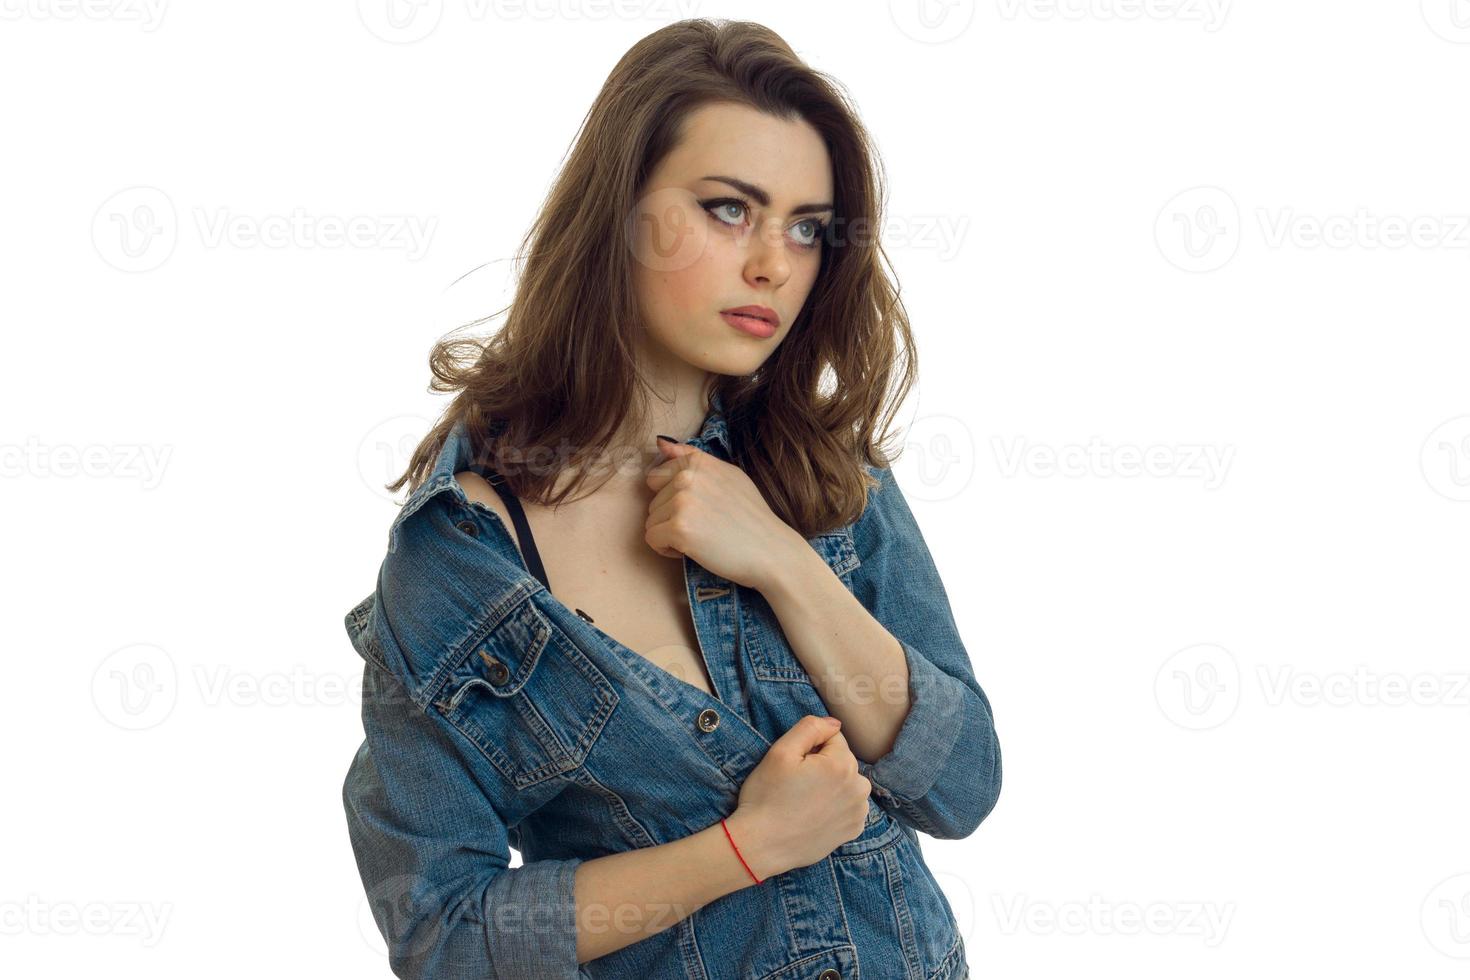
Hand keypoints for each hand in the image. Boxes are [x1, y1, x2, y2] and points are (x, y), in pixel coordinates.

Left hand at [644, 438, 802, 589]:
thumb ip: (692, 458)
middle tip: (703, 525)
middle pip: (652, 501)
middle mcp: (688, 476)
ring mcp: (682, 501)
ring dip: (669, 534)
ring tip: (701, 537)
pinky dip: (667, 549)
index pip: (656, 477)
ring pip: (650, 521)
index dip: (671, 497)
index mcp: (698, 461)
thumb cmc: (750, 517)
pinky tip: (692, 549)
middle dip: (670, 517)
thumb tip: (660, 442)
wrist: (770, 550)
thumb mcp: (727, 475)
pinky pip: (652, 539)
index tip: (697, 507)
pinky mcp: (679, 528)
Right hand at [728, 715, 871, 878]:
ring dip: (832, 785)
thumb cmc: (766, 796)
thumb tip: (834, 723)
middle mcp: (859, 788)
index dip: (810, 748)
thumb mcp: (780, 752)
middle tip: (796, 784)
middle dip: (823, 765)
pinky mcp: (853, 830)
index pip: (833, 738)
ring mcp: (858, 812)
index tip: (795, 766)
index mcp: (843, 764)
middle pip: (842, 760)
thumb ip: (810, 728)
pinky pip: (848, 806)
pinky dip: (835, 807)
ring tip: (804, 801)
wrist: (761, 845)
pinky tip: (814, 815)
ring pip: (847, 783)